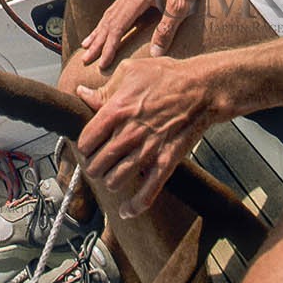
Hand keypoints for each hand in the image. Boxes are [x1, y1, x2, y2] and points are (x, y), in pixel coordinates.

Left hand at [76, 53, 220, 216]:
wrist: (201, 89)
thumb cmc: (166, 76)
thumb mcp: (130, 71)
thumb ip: (103, 89)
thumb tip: (81, 93)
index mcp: (116, 110)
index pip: (86, 141)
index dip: (83, 146)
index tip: (87, 145)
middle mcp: (129, 133)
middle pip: (97, 164)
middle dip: (93, 166)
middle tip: (97, 162)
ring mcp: (147, 150)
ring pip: (115, 180)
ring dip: (109, 181)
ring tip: (111, 174)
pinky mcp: (166, 162)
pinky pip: (147, 192)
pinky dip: (134, 206)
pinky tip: (127, 210)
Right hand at [80, 0, 202, 70]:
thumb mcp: (180, 6)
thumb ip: (166, 29)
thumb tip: (155, 52)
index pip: (117, 26)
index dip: (109, 46)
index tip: (102, 62)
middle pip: (108, 21)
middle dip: (97, 41)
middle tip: (85, 58)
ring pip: (110, 14)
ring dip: (98, 31)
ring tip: (88, 45)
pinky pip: (116, 9)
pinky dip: (107, 22)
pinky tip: (104, 28)